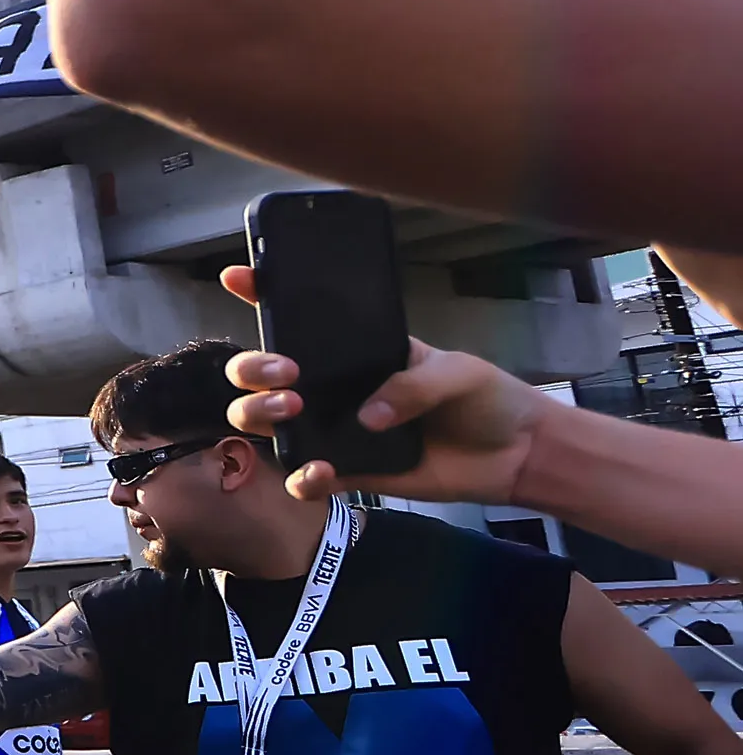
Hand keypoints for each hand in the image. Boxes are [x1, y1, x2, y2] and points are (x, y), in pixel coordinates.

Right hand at [218, 264, 544, 502]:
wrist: (516, 454)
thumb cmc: (486, 399)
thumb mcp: (457, 372)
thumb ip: (413, 386)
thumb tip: (368, 417)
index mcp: (355, 352)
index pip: (300, 319)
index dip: (262, 294)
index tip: (237, 276)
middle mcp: (334, 388)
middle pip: (260, 374)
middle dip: (253, 367)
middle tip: (286, 373)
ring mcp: (336, 431)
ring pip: (265, 421)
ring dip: (260, 413)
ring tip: (291, 410)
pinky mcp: (350, 473)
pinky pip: (305, 478)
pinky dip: (302, 478)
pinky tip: (318, 473)